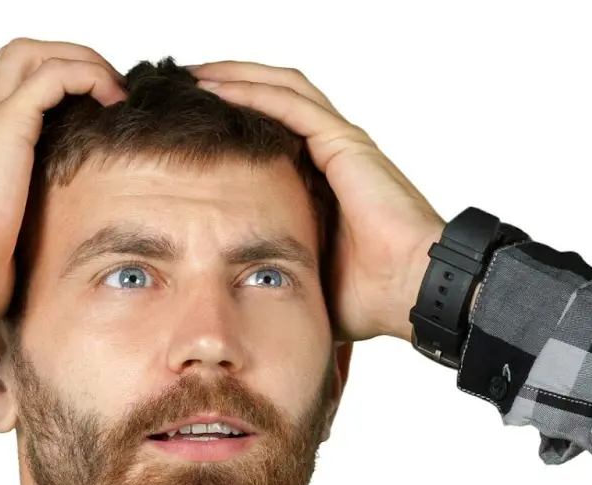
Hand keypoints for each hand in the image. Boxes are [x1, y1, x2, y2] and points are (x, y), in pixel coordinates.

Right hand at [0, 38, 128, 327]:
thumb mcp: (11, 238)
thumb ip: (30, 226)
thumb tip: (60, 260)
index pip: (13, 87)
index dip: (55, 85)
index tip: (94, 109)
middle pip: (21, 57)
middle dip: (70, 60)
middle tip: (107, 90)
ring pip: (35, 55)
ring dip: (81, 62)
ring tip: (113, 91)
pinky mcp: (9, 123)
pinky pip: (54, 75)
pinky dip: (87, 77)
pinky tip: (111, 101)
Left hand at [186, 61, 444, 344]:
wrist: (410, 291)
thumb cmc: (370, 296)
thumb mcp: (300, 281)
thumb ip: (271, 273)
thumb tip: (229, 299)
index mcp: (320, 183)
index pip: (269, 137)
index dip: (230, 125)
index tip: (187, 130)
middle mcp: (329, 156)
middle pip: (271, 102)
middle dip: (226, 88)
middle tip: (181, 89)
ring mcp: (338, 145)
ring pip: (279, 91)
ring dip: (234, 78)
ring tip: (193, 77)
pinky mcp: (343, 143)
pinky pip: (291, 103)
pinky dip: (253, 90)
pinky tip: (217, 86)